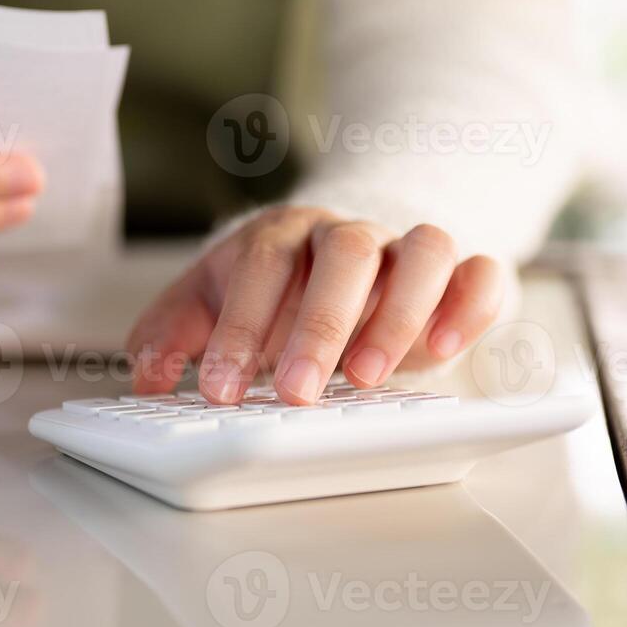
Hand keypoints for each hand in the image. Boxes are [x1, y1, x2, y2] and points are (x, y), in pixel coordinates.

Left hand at [125, 206, 512, 404]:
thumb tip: (146, 376)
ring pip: (423, 250)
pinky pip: (480, 271)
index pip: (262, 265)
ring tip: (367, 378)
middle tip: (295, 391)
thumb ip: (172, 334)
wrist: (342, 258)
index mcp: (283, 235)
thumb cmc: (276, 289)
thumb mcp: (213, 303)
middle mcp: (350, 234)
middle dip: (320, 324)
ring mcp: (408, 251)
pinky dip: (470, 304)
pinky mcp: (461, 276)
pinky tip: (444, 349)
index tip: (222, 388)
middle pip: (345, 254)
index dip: (241, 326)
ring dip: (399, 313)